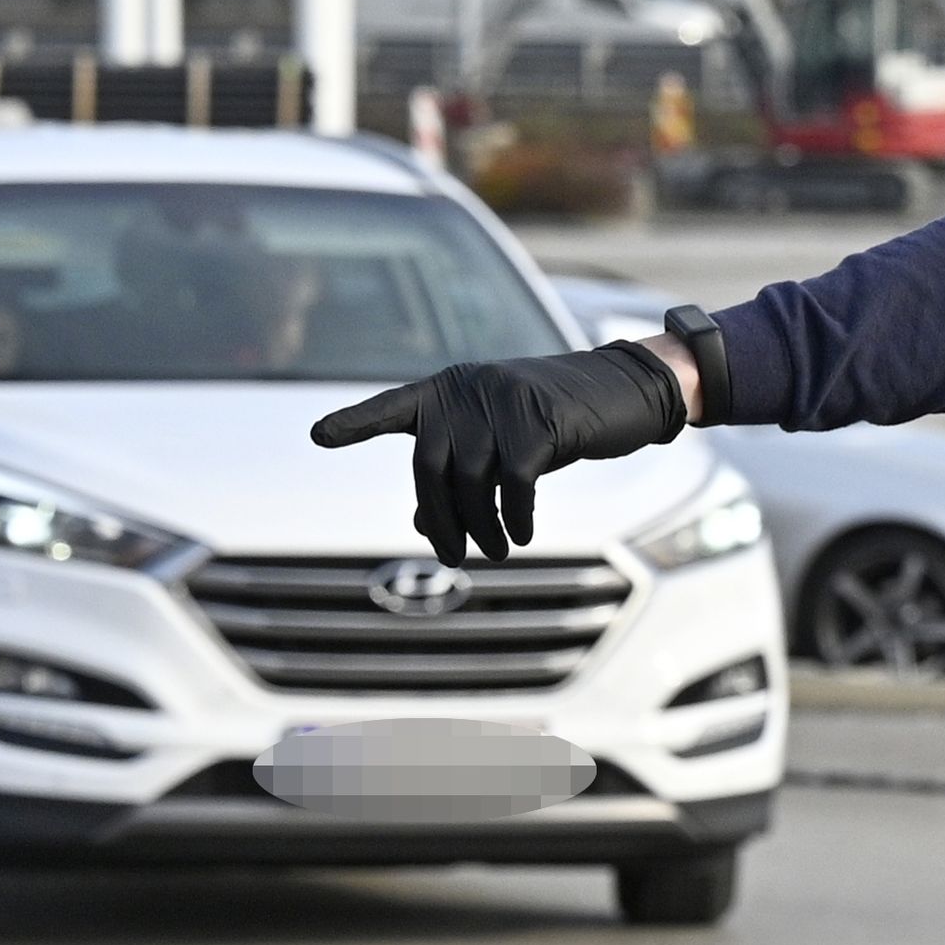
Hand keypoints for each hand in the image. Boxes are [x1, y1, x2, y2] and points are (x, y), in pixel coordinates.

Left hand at [310, 342, 689, 565]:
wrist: (625, 391)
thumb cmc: (557, 421)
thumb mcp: (504, 443)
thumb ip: (460, 472)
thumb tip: (417, 522)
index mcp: (451, 389)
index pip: (395, 407)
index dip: (357, 422)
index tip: (319, 437)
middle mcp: (468, 388)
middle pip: (429, 465)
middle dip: (437, 519)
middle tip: (454, 556)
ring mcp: (502, 399)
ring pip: (471, 479)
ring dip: (479, 526)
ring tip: (494, 551)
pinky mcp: (539, 419)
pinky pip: (513, 482)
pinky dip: (514, 517)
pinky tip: (521, 535)